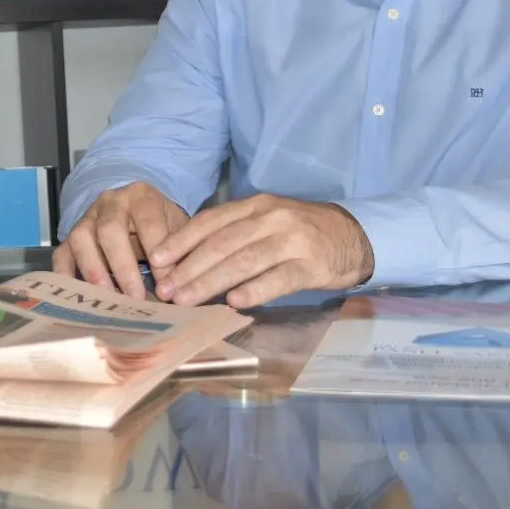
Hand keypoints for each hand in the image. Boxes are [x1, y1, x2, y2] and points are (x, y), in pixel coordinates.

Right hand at [51, 182, 187, 298]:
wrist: (140, 212)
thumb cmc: (163, 226)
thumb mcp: (178, 230)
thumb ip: (180, 253)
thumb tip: (178, 288)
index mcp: (142, 197)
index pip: (149, 223)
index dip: (157, 253)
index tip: (166, 284)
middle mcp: (111, 203)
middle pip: (110, 230)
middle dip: (123, 266)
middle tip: (136, 297)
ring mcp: (87, 219)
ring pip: (81, 238)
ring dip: (93, 269)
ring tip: (106, 296)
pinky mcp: (71, 238)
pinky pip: (61, 254)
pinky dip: (64, 274)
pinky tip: (75, 295)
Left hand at [149, 194, 374, 307]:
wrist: (353, 235)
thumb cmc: (300, 232)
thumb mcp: (266, 222)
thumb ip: (233, 235)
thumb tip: (187, 262)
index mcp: (255, 206)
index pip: (210, 221)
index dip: (181, 241)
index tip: (156, 261)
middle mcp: (271, 218)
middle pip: (222, 244)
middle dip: (188, 268)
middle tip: (165, 290)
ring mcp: (292, 241)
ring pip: (244, 261)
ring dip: (210, 282)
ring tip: (186, 299)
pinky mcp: (311, 265)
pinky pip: (278, 278)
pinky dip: (255, 290)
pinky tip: (235, 302)